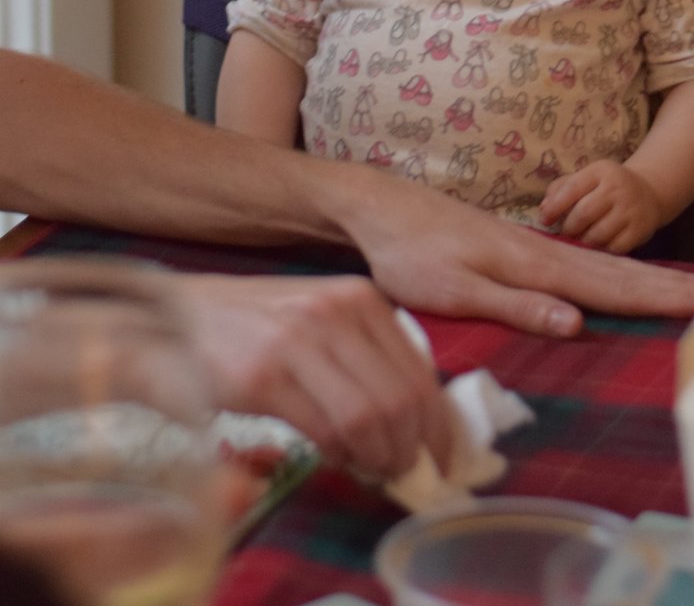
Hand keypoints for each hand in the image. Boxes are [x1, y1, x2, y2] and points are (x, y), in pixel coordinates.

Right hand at [178, 272, 449, 481]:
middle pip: (401, 398)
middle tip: (404, 473)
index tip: (440, 457)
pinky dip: (341, 454)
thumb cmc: (253, 326)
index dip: (437, 423)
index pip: (420, 370)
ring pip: (369, 416)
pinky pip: (325, 429)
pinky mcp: (265, 376)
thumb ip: (365, 351)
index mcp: (360, 297)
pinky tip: (337, 458)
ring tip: (372, 469)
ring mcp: (301, 341)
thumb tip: (415, 414)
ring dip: (378, 457)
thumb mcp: (322, 317)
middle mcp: (337, 312)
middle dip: (411, 448)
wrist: (176, 320)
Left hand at [338, 167, 693, 332]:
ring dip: (652, 278)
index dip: (660, 298)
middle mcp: (543, 251)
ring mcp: (533, 245)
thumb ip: (515, 306)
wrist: (381, 207)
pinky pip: (584, 263)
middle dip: (672, 287)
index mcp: (533, 264)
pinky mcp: (519, 246)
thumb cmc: (410, 253)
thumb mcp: (454, 289)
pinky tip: (623, 280)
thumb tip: (576, 323)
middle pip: (620, 271)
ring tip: (693, 288)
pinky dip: (617, 272)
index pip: (611, 287)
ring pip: (605, 264)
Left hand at [539, 160, 662, 252]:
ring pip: (598, 234)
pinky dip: (599, 252)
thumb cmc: (607, 187)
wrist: (648, 193)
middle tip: (564, 234)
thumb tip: (544, 209)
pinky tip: (594, 249)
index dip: (554, 206)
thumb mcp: (587, 178)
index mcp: (601, 171)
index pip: (572, 188)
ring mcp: (630, 211)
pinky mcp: (640, 231)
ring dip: (582, 242)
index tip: (544, 220)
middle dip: (569, 228)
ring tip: (578, 241)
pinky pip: (613, 248)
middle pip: (584, 213)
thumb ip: (561, 189)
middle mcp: (618, 189)